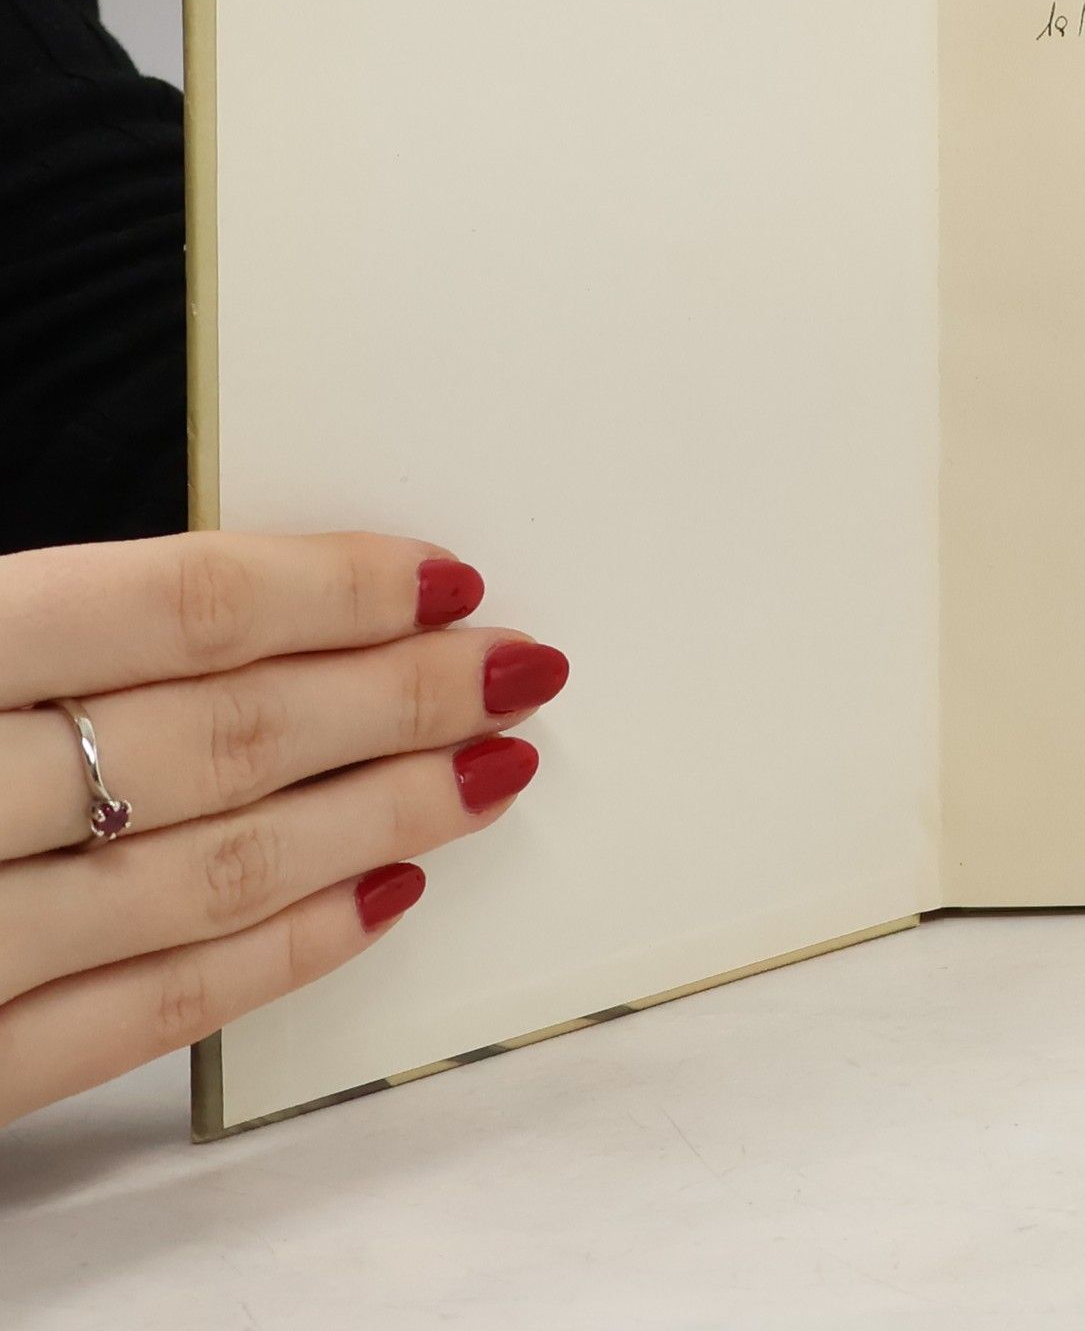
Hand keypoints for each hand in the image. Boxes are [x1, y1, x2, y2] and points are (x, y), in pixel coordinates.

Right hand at [0, 531, 565, 1125]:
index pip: (166, 614)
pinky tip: (377, 899)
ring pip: (200, 878)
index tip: (444, 578)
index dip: (328, 593)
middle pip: (213, 743)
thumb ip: (25, 613)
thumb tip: (245, 594)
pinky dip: (271, 960)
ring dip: (373, 820)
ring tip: (488, 770)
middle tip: (518, 668)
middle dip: (393, 701)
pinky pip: (130, 1023)